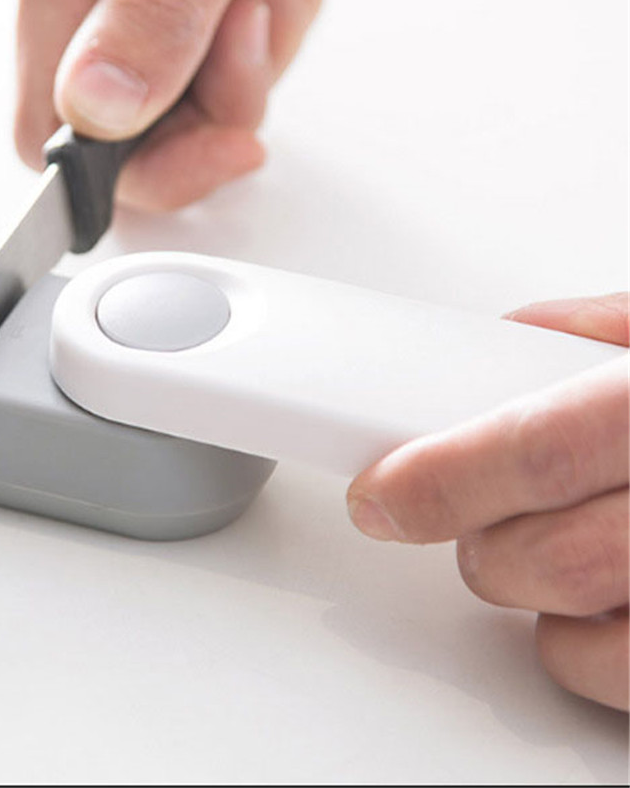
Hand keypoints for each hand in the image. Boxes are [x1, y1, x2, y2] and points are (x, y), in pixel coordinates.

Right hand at [11, 0, 371, 209]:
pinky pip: (194, 45)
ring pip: (167, 86)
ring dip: (239, 56)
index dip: (136, 168)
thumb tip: (92, 116)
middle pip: (119, 119)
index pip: (50, 131)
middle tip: (256, 30)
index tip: (226, 147)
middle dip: (209, 101)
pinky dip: (246, 24)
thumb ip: (157, 19)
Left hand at [347, 293, 628, 710]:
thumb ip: (603, 330)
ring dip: (538, 607)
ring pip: (589, 648)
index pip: (541, 449)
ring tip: (556, 553)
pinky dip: (597, 657)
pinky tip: (615, 604)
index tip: (380, 493)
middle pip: (551, 559)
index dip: (440, 477)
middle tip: (470, 514)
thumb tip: (507, 340)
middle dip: (480, 544)